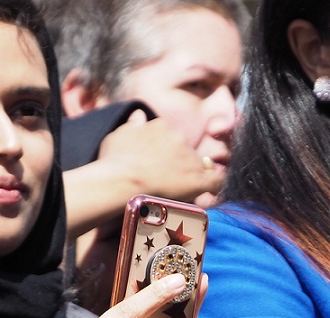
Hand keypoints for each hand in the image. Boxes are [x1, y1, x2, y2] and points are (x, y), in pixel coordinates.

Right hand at [98, 110, 224, 203]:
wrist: (121, 181)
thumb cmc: (114, 161)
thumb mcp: (118, 134)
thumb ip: (132, 124)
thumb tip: (139, 114)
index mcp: (160, 126)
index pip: (168, 136)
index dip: (164, 150)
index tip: (156, 161)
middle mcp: (178, 137)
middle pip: (183, 149)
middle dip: (176, 160)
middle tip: (162, 177)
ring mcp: (189, 158)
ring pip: (197, 164)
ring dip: (189, 173)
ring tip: (175, 190)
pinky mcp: (197, 179)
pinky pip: (216, 180)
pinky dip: (213, 185)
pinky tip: (208, 192)